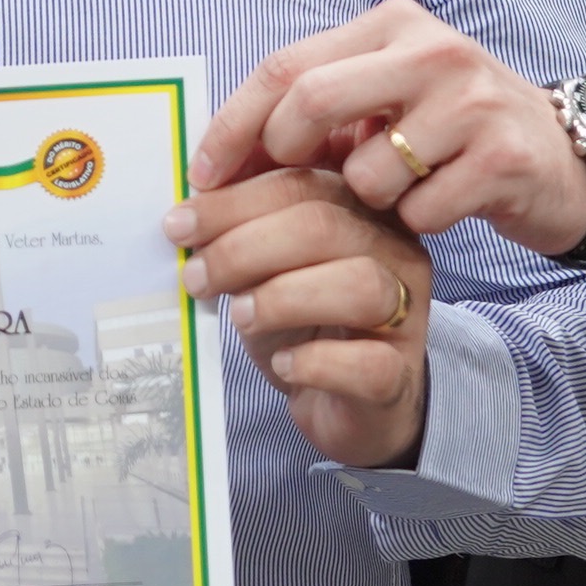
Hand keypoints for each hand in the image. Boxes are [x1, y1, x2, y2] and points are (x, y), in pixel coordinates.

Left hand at [168, 167, 431, 467]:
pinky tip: (282, 363)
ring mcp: (406, 313)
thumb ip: (240, 223)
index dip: (234, 200)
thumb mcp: (265, 265)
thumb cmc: (300, 324)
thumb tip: (192, 191)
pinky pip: (368, 362)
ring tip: (239, 316)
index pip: (301, 183)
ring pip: (359, 285)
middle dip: (243, 248)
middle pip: (324, 226)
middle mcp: (394, 250)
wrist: (341, 402)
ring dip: (281, 298)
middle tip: (195, 276)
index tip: (179, 224)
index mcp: (359, 209)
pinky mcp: (399, 375)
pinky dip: (315, 363)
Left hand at [195, 0, 585, 260]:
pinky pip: (420, 212)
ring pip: (367, 172)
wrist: (572, 158)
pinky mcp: (503, 156)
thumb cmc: (458, 132)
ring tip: (401, 193)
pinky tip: (443, 207)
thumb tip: (222, 153)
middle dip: (283, 161)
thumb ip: (320, 110)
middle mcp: (431, 51)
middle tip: (283, 196)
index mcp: (391, 26)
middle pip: (311, 102)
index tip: (201, 175)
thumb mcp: (390, 98)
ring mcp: (471, 101)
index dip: (233, 125)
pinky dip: (419, 223)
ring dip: (370, 203)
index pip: (285, 67)